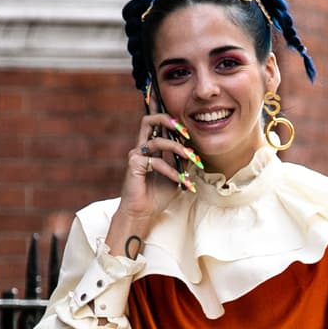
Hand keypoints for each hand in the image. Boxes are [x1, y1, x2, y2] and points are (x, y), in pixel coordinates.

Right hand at [106, 110, 202, 253]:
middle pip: (149, 120)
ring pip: (157, 140)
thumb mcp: (176, 175)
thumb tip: (193, 150)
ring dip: (177, 147)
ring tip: (190, 157)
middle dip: (167, 119)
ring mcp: (136, 155)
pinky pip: (156, 162)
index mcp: (150, 148)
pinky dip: (171, 171)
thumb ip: (181, 162)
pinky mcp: (134, 164)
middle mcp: (142, 148)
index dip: (166, 116)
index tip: (184, 124)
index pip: (155, 124)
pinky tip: (180, 180)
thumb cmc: (157, 195)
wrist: (143, 213)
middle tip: (184, 131)